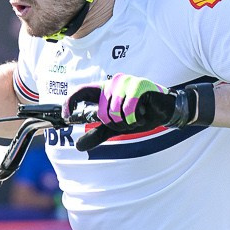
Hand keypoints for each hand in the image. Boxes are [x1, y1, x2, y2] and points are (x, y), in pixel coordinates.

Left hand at [71, 78, 213, 150]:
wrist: (164, 110)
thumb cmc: (139, 115)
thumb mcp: (115, 127)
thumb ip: (97, 134)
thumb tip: (77, 146)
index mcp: (105, 91)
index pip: (82, 92)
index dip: (71, 102)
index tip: (65, 115)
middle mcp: (113, 84)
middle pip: (101, 112)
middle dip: (114, 124)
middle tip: (126, 122)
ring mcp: (125, 83)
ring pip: (114, 112)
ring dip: (126, 123)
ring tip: (135, 117)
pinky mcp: (138, 85)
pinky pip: (127, 109)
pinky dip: (134, 118)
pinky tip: (141, 114)